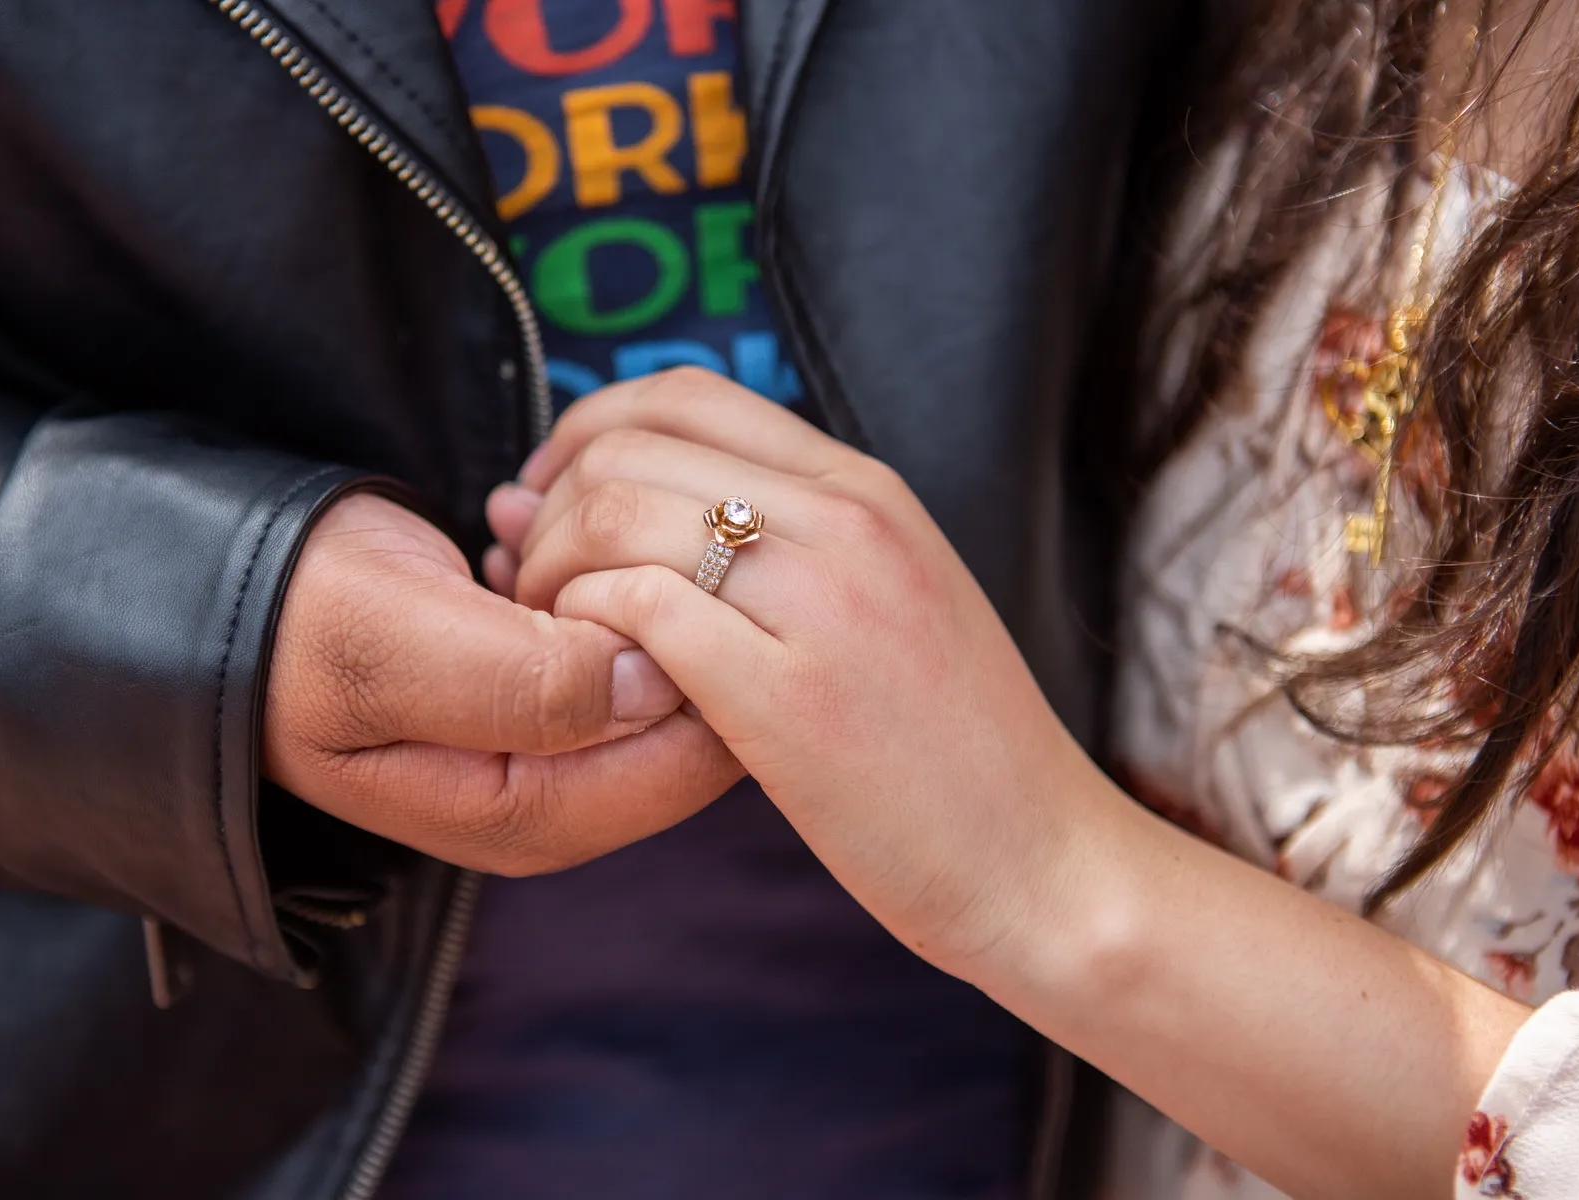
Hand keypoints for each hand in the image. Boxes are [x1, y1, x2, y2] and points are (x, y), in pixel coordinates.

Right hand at [264, 492, 742, 874]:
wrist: (233, 589)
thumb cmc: (304, 622)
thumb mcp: (402, 651)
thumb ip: (535, 683)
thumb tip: (666, 680)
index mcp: (536, 818)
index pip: (694, 758)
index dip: (699, 655)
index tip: (641, 566)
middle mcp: (565, 799)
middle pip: (697, 717)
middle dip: (668, 616)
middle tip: (585, 539)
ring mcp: (563, 750)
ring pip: (670, 667)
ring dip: (631, 587)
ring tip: (535, 538)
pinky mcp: (554, 695)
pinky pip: (629, 638)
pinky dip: (601, 578)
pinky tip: (527, 541)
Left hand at [497, 370, 1534, 1199]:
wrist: (1044, 863)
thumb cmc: (945, 747)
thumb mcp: (882, 603)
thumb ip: (771, 543)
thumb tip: (600, 499)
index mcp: (867, 489)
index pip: (682, 392)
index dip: (583, 434)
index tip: (553, 504)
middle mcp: (848, 520)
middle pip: (628, 447)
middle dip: (548, 512)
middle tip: (534, 590)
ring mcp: (826, 604)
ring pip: (618, 514)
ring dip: (551, 574)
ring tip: (553, 640)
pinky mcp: (794, 700)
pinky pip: (643, 610)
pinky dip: (585, 630)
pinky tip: (594, 675)